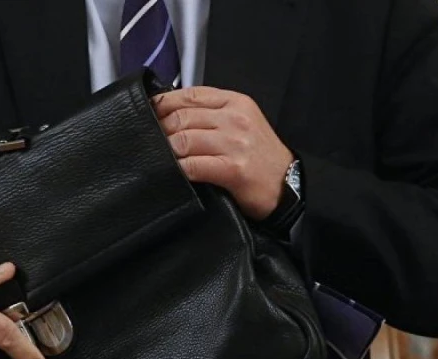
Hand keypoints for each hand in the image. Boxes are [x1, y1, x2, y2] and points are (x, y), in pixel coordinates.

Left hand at [153, 87, 293, 219]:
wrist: (287, 185)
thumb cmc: (259, 156)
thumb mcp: (241, 123)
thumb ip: (211, 113)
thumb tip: (169, 112)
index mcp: (235, 102)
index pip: (190, 95)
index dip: (163, 104)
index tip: (150, 113)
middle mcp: (236, 119)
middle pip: (181, 117)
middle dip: (161, 131)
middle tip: (155, 142)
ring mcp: (235, 143)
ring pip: (183, 140)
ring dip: (168, 152)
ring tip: (164, 159)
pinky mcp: (232, 168)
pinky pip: (192, 165)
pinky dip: (178, 169)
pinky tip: (176, 172)